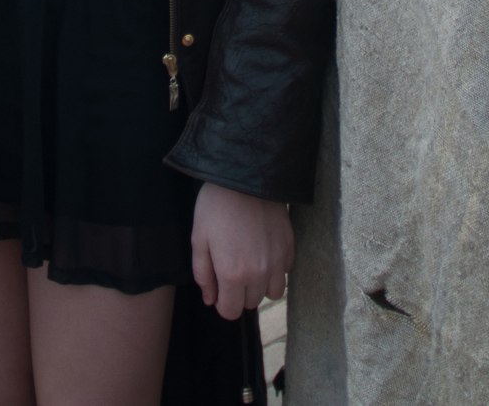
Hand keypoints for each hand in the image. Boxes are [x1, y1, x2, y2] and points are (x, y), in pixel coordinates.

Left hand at [190, 183, 292, 319]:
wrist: (246, 175)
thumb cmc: (216, 206)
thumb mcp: (199, 240)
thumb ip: (204, 275)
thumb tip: (210, 299)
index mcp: (233, 274)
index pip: (231, 312)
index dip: (222, 304)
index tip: (219, 289)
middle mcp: (259, 273)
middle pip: (251, 303)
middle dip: (240, 293)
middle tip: (232, 270)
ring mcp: (277, 260)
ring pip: (273, 292)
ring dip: (261, 285)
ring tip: (251, 265)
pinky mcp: (289, 246)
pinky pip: (285, 271)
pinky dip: (275, 268)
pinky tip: (264, 250)